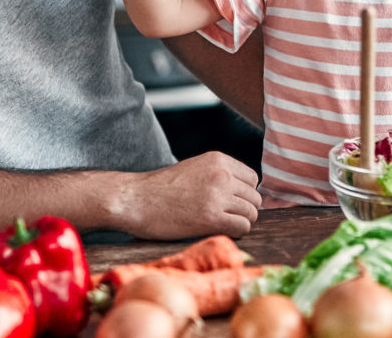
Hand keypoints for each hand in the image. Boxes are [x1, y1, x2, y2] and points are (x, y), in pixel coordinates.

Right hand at [115, 152, 261, 239]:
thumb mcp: (194, 168)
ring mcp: (218, 195)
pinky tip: (218, 230)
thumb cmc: (162, 188)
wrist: (136, 199)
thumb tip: (244, 193)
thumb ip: (218, 174)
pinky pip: (243, 227)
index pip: (252, 179)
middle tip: (226, 217)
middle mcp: (221, 174)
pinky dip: (236, 232)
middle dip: (244, 209)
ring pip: (252, 213)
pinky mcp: (211, 218)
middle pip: (254, 197)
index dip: (244, 194)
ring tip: (221, 224)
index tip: (231, 203)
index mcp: (218, 159)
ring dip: (240, 222)